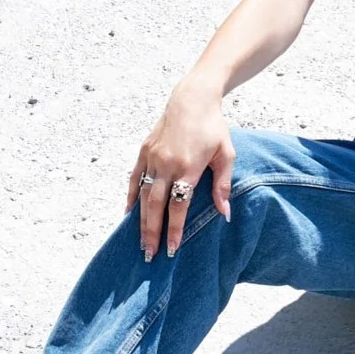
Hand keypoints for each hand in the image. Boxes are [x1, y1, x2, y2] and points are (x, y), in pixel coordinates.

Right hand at [128, 82, 234, 260]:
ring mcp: (152, 157)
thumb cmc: (214, 128)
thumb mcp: (226, 155)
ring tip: (140, 241)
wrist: (192, 99)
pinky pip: (134, 178)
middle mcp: (167, 164)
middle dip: (152, 232)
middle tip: (150, 255)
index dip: (174, 229)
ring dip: (140, 220)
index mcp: (188, 167)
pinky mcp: (144, 151)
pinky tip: (128, 213)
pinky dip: (130, 196)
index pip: (178, 206)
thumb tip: (224, 214)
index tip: (172, 249)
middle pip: (155, 205)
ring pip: (142, 194)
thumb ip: (222, 185)